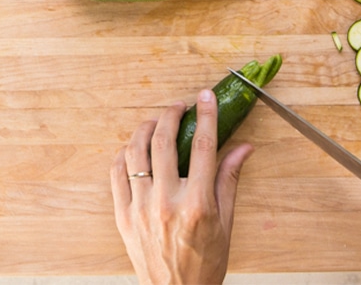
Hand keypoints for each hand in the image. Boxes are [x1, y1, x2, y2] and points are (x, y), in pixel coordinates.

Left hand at [110, 88, 252, 284]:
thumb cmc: (205, 264)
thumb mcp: (226, 223)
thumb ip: (230, 180)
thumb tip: (243, 148)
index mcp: (197, 205)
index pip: (204, 147)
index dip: (206, 116)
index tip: (205, 98)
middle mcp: (167, 203)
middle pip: (164, 142)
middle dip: (171, 115)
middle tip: (179, 106)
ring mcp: (141, 209)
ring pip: (135, 152)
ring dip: (145, 129)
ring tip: (155, 123)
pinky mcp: (123, 216)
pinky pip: (117, 174)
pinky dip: (124, 154)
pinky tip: (134, 148)